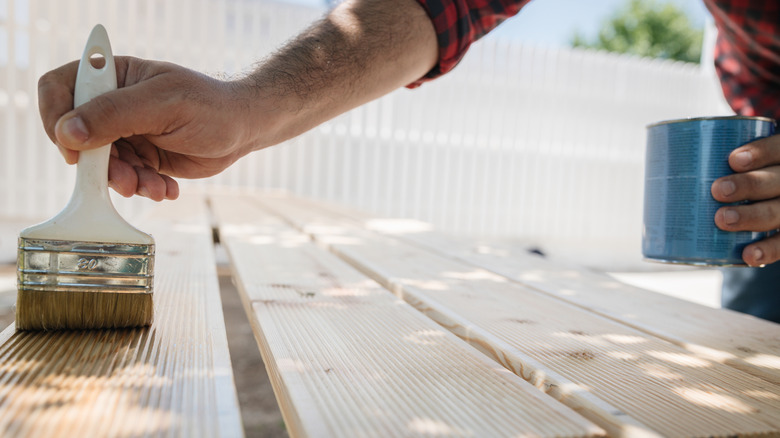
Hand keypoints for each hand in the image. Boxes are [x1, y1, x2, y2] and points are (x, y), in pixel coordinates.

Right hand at [38, 57, 258, 200]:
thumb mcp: (163, 104)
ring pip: (102, 164)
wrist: (242, 130)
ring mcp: (125, 133)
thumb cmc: (210, 106)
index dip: (56, 119)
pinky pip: (126, 178)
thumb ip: (115, 114)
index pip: (59, 89)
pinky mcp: (141, 157)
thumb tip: (67, 132)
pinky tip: (167, 188)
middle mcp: (112, 105)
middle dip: (100, 164)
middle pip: (77, 137)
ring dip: (125, 181)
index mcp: (112, 76)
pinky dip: (144, 188)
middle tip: (126, 180)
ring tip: (154, 186)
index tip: (73, 149)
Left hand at [711, 135, 779, 265]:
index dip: (761, 152)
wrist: (758, 199)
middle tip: (718, 190)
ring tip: (722, 219)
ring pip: (779, 212)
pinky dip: (766, 251)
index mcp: (779, 156)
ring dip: (752, 216)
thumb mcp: (730, 162)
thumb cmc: (734, 176)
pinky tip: (748, 256)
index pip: (777, 149)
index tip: (733, 159)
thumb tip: (659, 158)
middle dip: (749, 184)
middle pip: (778, 181)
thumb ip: (708, 159)